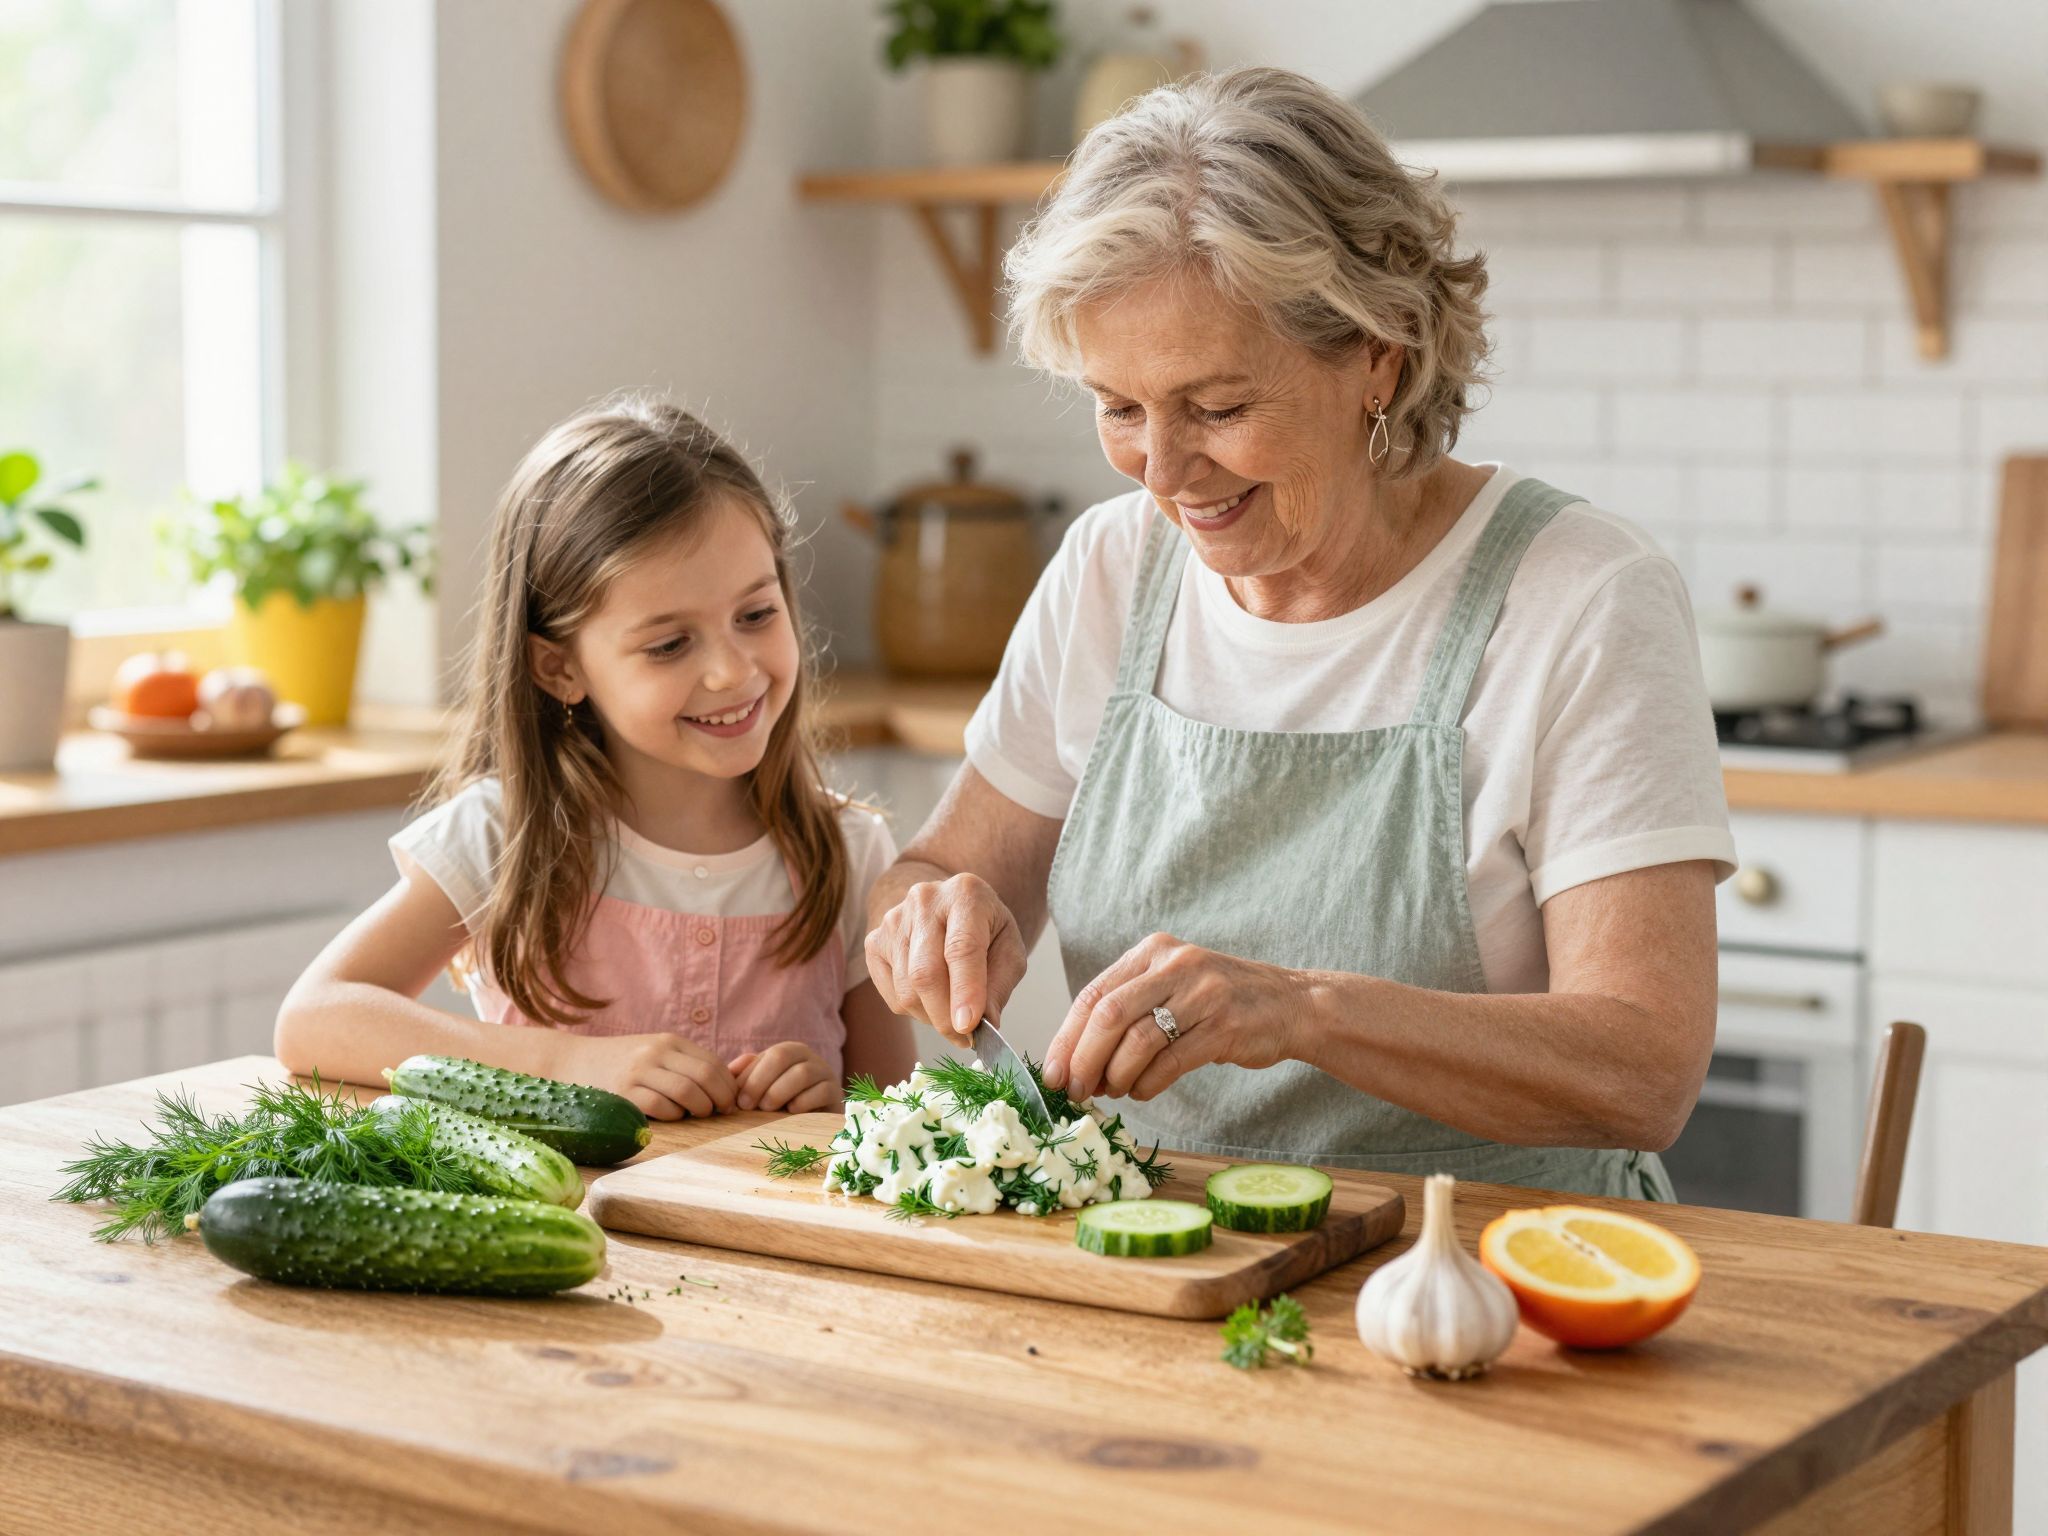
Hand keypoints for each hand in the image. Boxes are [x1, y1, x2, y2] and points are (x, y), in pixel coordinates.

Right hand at [541, 1031, 738, 1119]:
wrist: (572, 1062)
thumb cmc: (623, 1063)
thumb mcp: (659, 1054)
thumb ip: (695, 1062)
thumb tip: (747, 1066)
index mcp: (669, 1041)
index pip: (713, 1063)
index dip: (728, 1085)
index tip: (731, 1101)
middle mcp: (655, 1052)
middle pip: (705, 1077)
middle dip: (721, 1099)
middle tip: (720, 1112)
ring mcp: (638, 1071)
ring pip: (687, 1091)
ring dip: (700, 1108)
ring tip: (699, 1114)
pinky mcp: (622, 1093)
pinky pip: (660, 1107)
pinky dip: (674, 1115)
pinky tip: (672, 1116)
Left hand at [728, 1041, 839, 1113]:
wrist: (815, 1124)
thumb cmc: (782, 1104)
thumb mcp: (762, 1088)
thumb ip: (745, 1076)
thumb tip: (728, 1071)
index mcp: (789, 1052)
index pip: (769, 1055)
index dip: (751, 1076)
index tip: (736, 1101)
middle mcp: (808, 1057)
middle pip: (783, 1056)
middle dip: (760, 1081)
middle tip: (747, 1106)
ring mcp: (824, 1073)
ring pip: (802, 1073)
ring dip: (779, 1092)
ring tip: (766, 1109)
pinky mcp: (835, 1093)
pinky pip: (821, 1091)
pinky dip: (802, 1103)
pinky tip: (790, 1113)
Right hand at [865, 873, 1028, 1044]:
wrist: (949, 907)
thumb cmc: (985, 931)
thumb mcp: (1009, 950)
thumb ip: (1000, 985)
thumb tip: (986, 1024)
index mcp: (966, 894)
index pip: (961, 949)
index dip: (965, 991)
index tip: (969, 1027)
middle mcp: (924, 900)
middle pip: (926, 973)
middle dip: (945, 1017)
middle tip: (964, 1038)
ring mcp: (894, 920)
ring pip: (907, 990)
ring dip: (932, 1016)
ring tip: (952, 1012)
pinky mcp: (875, 942)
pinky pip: (891, 995)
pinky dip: (914, 1011)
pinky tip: (931, 999)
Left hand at [1044, 933, 1306, 1100]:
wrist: (1291, 1004)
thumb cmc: (1220, 1003)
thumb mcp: (1172, 986)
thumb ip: (1128, 1010)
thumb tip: (1075, 1060)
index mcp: (1153, 952)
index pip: (1094, 993)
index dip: (1067, 1037)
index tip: (1052, 1072)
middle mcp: (1176, 964)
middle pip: (1109, 1015)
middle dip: (1084, 1059)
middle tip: (1075, 1091)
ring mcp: (1202, 993)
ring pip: (1138, 1040)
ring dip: (1115, 1076)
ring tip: (1111, 1092)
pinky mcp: (1225, 1025)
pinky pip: (1172, 1061)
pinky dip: (1148, 1083)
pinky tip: (1142, 1092)